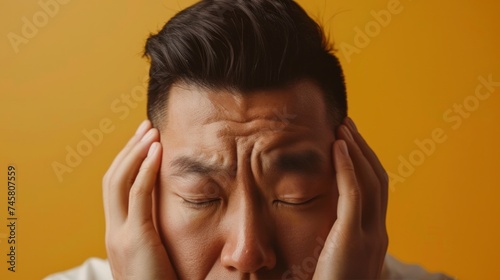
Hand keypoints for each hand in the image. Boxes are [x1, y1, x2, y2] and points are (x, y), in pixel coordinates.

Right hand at [102, 120, 176, 279]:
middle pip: (112, 179)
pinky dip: (145, 169)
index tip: (143, 144)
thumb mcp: (155, 256)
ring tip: (151, 131)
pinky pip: (137, 195)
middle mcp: (113, 231)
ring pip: (118, 181)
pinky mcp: (134, 239)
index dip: (127, 163)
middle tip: (146, 128)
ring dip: (135, 152)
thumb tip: (170, 213)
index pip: (115, 189)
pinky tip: (157, 151)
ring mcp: (120, 234)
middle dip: (129, 150)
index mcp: (118, 234)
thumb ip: (156, 233)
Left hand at [313, 117, 388, 279]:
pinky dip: (348, 166)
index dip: (365, 162)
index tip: (348, 141)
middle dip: (363, 149)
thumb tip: (319, 213)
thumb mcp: (333, 258)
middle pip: (379, 179)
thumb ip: (334, 235)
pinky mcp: (353, 237)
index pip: (376, 190)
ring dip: (356, 150)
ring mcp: (370, 235)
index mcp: (374, 236)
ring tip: (342, 127)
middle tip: (347, 124)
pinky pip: (354, 193)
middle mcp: (378, 233)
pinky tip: (338, 146)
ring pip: (371, 181)